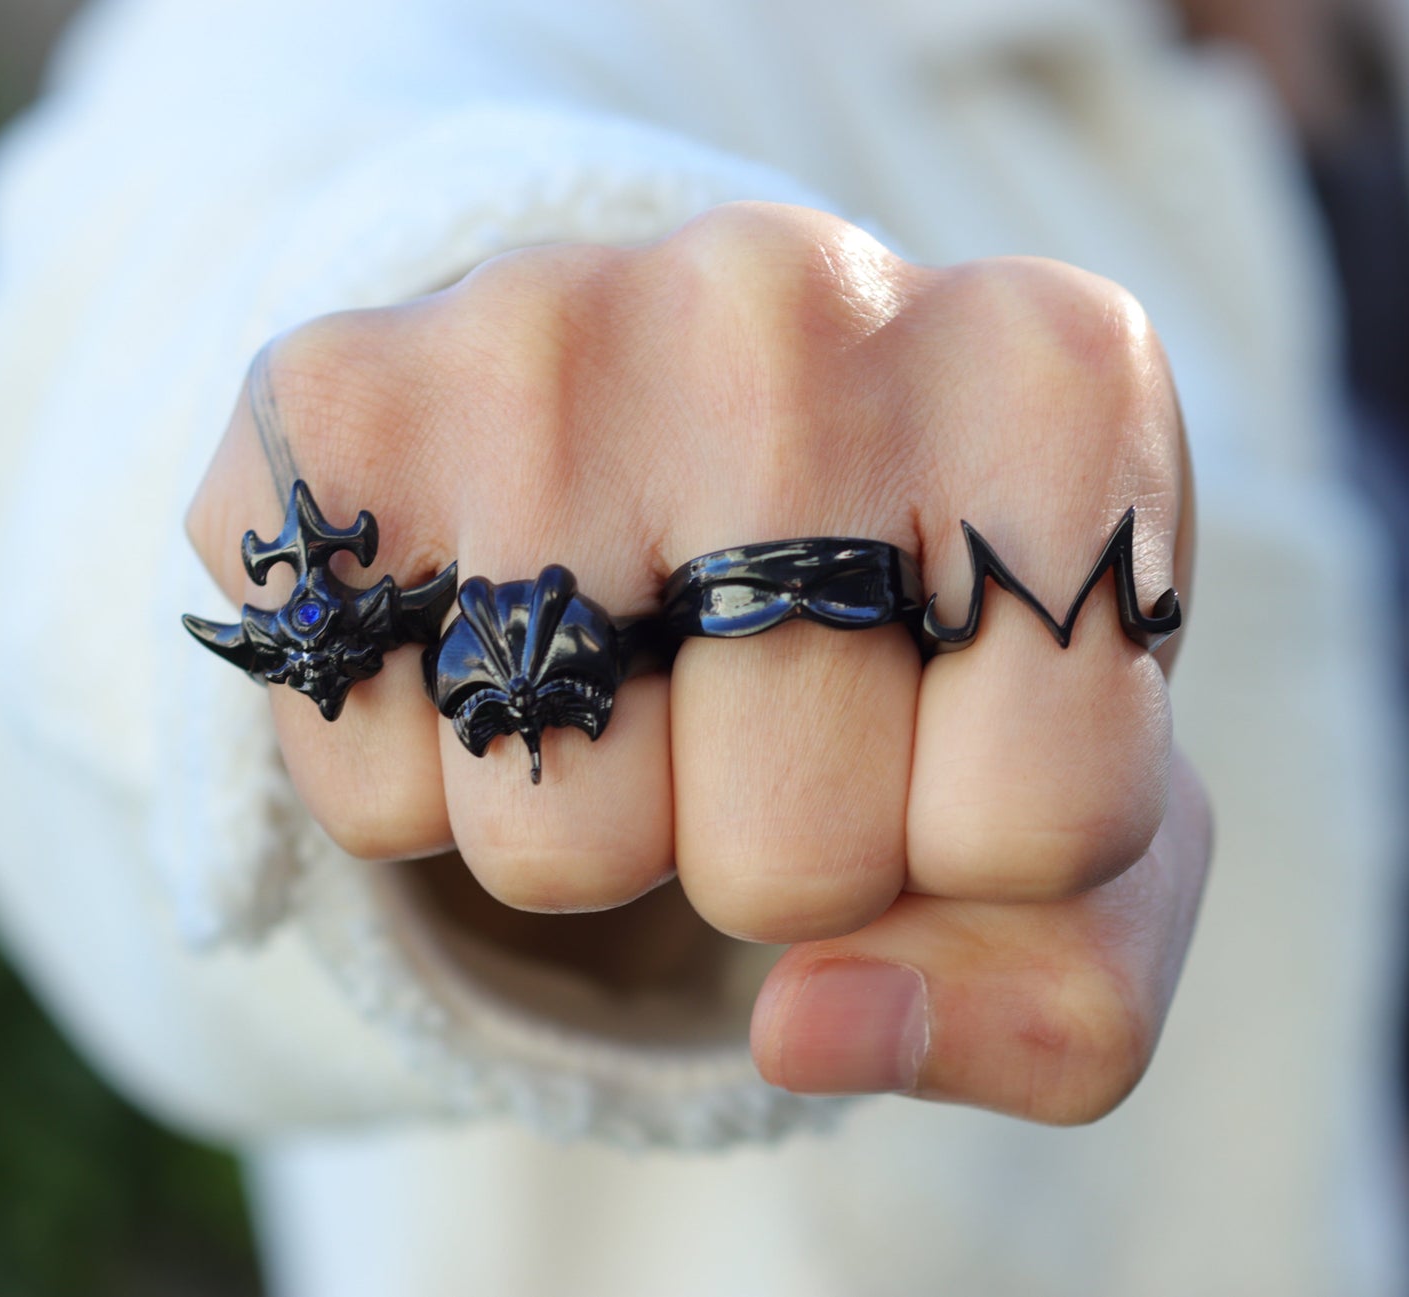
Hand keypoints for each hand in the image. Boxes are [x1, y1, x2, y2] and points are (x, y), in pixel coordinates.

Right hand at [186, 202, 1208, 1122]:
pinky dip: (424, 785)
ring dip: (604, 829)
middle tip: (769, 695)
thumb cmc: (917, 632)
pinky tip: (484, 632)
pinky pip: (369, 791)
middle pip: (797, 861)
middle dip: (786, 855)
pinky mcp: (336, 395)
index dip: (983, 855)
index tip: (954, 719)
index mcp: (1056, 381)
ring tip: (632, 658)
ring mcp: (551, 324)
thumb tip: (806, 1032)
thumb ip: (1054, 1001)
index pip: (1048, 828)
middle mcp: (804, 298)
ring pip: (566, 847)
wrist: (682, 414)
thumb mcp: (1072, 826)